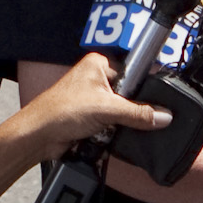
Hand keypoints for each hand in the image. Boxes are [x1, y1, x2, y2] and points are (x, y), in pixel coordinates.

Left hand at [17, 51, 171, 154]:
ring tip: (106, 128)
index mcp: (98, 65)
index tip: (155, 105)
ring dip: (116, 126)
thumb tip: (163, 116)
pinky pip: (110, 127)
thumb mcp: (107, 109)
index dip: (143, 91)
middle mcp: (95, 80)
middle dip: (127, 113)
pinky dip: (109, 134)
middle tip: (120, 119)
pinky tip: (102, 137)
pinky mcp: (89, 119)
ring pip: (119, 114)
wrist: (38, 136)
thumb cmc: (60, 111)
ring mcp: (91, 100)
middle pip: (128, 97)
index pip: (133, 75)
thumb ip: (139, 114)